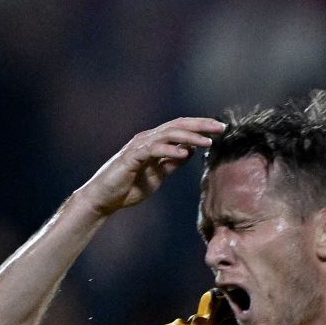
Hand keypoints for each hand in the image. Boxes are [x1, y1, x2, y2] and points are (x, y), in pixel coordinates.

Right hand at [73, 117, 225, 215]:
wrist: (104, 199)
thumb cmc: (130, 187)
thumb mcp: (159, 174)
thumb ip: (173, 162)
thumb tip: (190, 151)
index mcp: (154, 142)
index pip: (181, 128)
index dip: (201, 127)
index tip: (221, 129)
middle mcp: (147, 139)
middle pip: (177, 125)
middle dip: (200, 125)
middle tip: (221, 127)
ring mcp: (138, 146)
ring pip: (167, 134)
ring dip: (190, 136)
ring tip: (208, 141)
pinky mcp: (131, 157)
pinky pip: (153, 149)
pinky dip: (169, 150)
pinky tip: (184, 153)